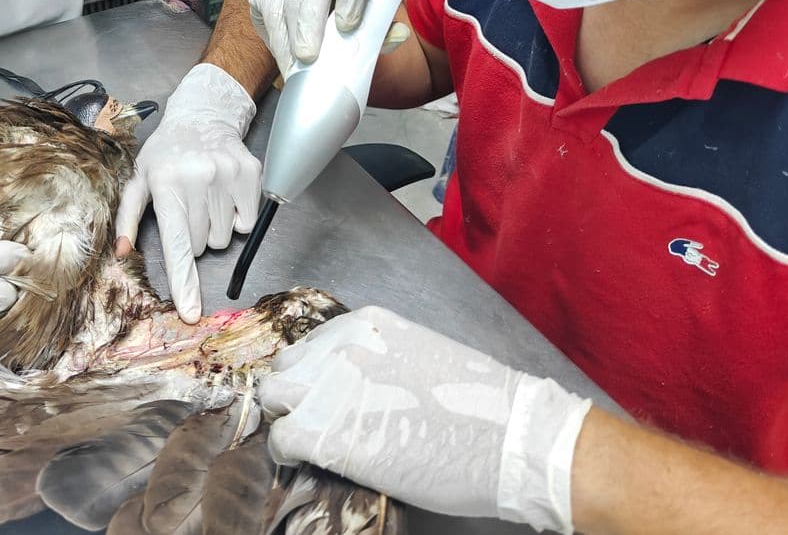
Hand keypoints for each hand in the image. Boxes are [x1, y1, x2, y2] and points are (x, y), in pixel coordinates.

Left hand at [115, 64, 259, 323]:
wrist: (202, 117)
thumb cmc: (166, 154)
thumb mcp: (139, 180)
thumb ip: (128, 217)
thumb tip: (122, 253)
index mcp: (166, 185)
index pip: (177, 244)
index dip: (184, 281)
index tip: (191, 311)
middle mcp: (199, 180)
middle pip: (201, 246)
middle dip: (194, 237)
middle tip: (189, 209)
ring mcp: (227, 175)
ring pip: (225, 238)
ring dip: (215, 228)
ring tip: (206, 199)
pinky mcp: (250, 174)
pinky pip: (247, 223)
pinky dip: (237, 218)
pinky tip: (224, 196)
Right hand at [249, 0, 374, 76]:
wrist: (320, 7)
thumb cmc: (350, 15)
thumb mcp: (370, 22)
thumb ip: (383, 30)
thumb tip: (399, 34)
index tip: (348, 25)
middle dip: (310, 24)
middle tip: (309, 56)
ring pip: (286, 3)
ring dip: (290, 41)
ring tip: (295, 68)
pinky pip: (267, 13)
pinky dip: (277, 41)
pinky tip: (285, 58)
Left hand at [259, 306, 592, 533]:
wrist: (513, 440)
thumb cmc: (481, 405)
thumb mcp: (422, 356)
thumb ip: (381, 358)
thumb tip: (359, 379)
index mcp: (365, 326)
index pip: (311, 344)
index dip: (312, 373)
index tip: (321, 392)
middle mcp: (340, 349)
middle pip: (286, 366)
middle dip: (293, 392)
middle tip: (311, 416)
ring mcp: (330, 389)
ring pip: (274, 398)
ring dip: (286, 416)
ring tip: (310, 437)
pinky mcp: (328, 435)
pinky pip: (282, 438)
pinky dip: (288, 450)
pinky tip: (309, 460)